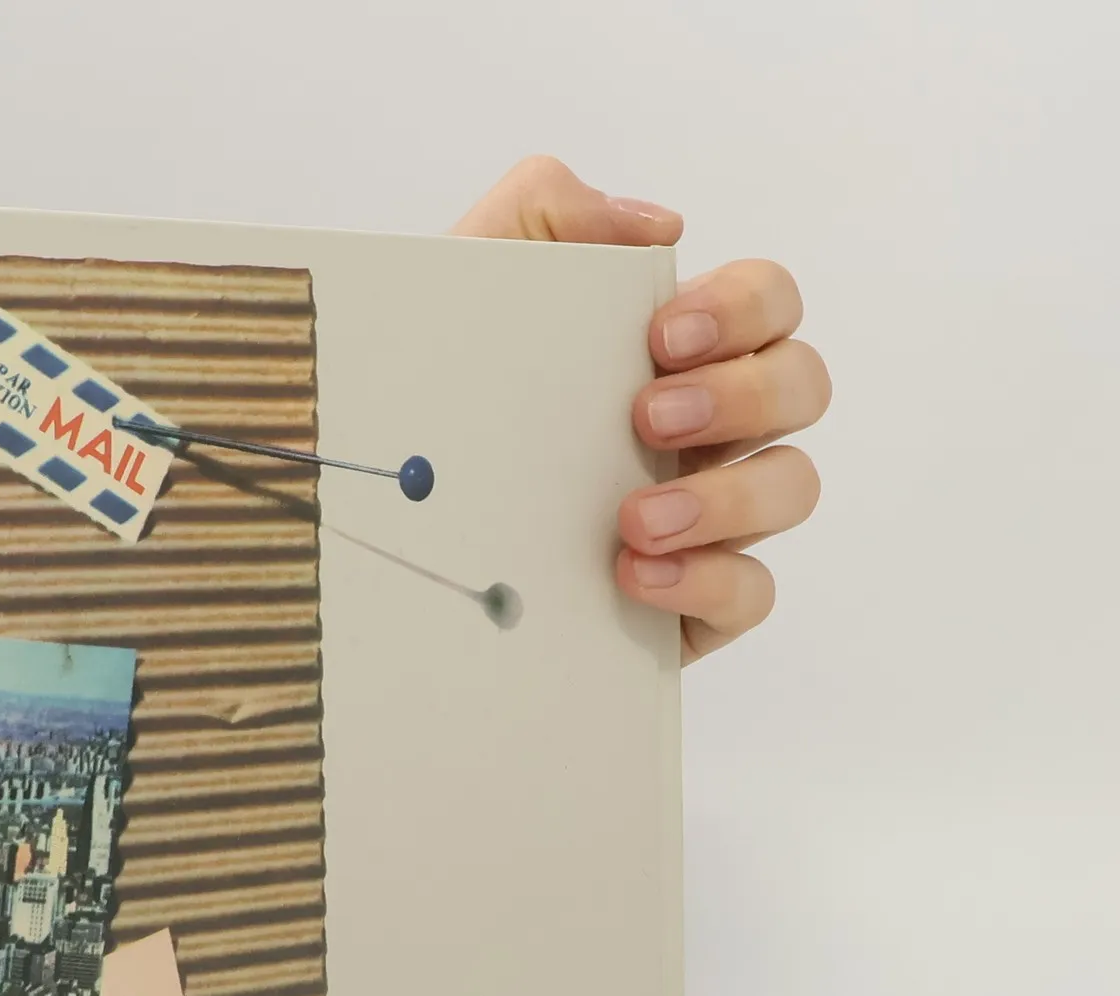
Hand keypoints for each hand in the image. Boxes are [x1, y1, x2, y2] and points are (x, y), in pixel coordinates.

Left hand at [454, 157, 828, 662]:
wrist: (376, 515)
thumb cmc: (434, 394)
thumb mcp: (465, 284)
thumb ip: (543, 211)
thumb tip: (659, 226)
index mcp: (675, 350)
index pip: (769, 303)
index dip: (743, 308)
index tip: (661, 336)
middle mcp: (708, 429)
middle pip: (800, 387)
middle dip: (741, 396)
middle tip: (648, 419)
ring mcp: (708, 517)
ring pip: (789, 488)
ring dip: (726, 497)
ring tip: (634, 517)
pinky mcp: (689, 602)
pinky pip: (750, 592)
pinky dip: (709, 581)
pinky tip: (635, 575)